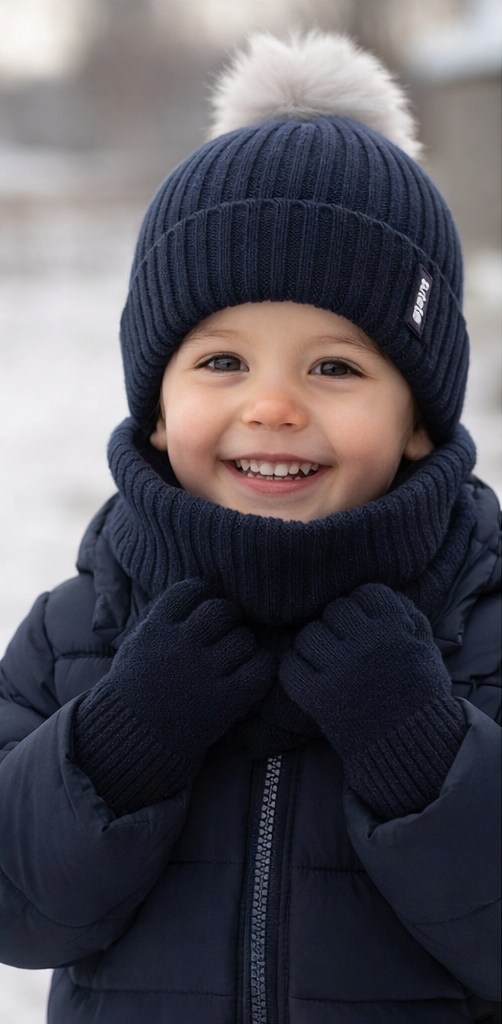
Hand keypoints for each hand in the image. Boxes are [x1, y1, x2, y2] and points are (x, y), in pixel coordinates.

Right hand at [74, 578, 275, 809]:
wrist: (131, 740)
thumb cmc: (137, 688)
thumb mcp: (138, 644)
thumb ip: (163, 617)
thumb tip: (201, 589)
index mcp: (156, 629)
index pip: (191, 590)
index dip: (205, 593)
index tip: (207, 603)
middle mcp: (180, 647)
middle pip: (222, 611)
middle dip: (228, 618)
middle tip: (225, 632)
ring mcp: (203, 673)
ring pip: (243, 639)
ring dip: (243, 644)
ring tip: (235, 656)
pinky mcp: (224, 700)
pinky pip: (260, 669)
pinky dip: (262, 666)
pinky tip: (252, 671)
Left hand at [280, 584, 465, 816]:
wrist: (410, 749)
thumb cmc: (421, 699)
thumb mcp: (428, 654)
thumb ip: (413, 621)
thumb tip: (393, 595)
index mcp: (395, 631)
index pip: (367, 593)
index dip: (364, 603)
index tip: (364, 618)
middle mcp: (365, 646)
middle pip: (335, 610)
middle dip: (339, 622)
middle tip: (343, 639)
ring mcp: (339, 671)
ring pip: (308, 635)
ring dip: (314, 643)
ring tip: (324, 656)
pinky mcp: (318, 698)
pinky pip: (290, 666)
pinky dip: (292, 665)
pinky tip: (304, 671)